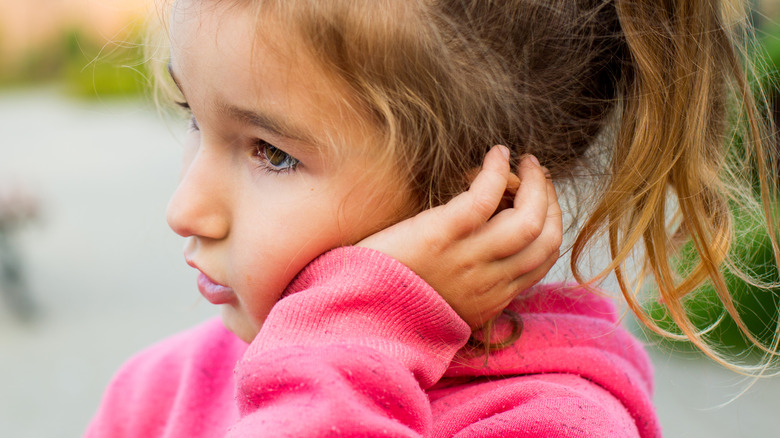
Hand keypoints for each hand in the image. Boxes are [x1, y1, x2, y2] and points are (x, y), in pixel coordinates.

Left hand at [357, 145, 561, 328]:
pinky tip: (495, 155)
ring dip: (534, 183)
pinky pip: (485, 198)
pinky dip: (497, 172)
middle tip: (539, 175)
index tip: (541, 202)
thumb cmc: (393, 299)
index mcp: (491, 299)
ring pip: (528, 219)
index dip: (551, 225)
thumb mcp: (446, 305)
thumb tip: (489, 255)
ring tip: (526, 161)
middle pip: (545, 239)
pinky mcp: (441, 235)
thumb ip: (472, 287)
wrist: (355, 313)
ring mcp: (467, 259)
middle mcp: (488, 282)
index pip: (542, 262)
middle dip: (550, 201)